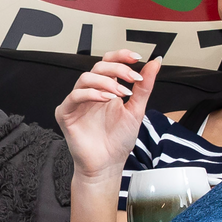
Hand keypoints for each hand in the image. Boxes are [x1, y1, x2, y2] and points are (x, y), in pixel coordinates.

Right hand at [55, 47, 159, 183]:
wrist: (108, 165)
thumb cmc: (118, 141)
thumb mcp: (136, 110)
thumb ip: (144, 87)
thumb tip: (155, 63)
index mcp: (106, 89)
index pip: (109, 62)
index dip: (121, 56)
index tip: (136, 58)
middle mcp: (91, 93)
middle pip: (98, 66)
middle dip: (118, 69)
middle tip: (133, 78)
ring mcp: (77, 102)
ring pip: (85, 78)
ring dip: (106, 82)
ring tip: (121, 93)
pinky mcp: (66, 113)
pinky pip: (75, 96)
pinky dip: (92, 94)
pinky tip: (106, 100)